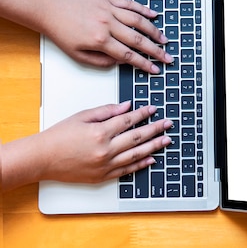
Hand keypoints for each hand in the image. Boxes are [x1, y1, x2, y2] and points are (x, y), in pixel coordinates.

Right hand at [36, 101, 171, 182]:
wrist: (42, 159)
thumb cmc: (58, 137)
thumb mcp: (82, 116)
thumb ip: (106, 111)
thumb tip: (127, 106)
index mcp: (100, 132)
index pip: (128, 120)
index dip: (143, 114)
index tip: (153, 110)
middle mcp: (105, 150)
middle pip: (137, 137)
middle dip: (155, 129)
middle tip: (168, 124)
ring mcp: (105, 165)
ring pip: (136, 154)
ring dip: (154, 146)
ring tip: (166, 140)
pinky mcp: (102, 176)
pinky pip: (127, 170)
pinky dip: (141, 164)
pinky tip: (151, 159)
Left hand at [40, 0, 171, 73]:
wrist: (46, 7)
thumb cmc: (59, 30)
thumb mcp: (77, 54)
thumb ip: (101, 61)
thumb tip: (119, 61)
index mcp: (100, 40)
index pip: (128, 55)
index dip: (144, 64)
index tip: (154, 69)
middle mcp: (107, 23)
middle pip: (138, 39)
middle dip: (156, 50)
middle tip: (167, 57)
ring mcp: (108, 9)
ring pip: (138, 21)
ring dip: (154, 31)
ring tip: (164, 39)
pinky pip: (130, 3)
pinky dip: (143, 9)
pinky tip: (153, 14)